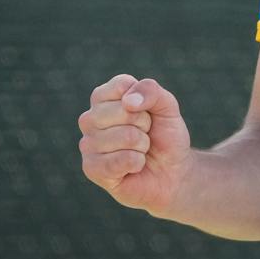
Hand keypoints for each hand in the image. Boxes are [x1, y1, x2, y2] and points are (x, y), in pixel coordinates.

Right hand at [78, 74, 192, 215]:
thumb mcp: (167, 106)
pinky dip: (137, 163)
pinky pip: (121, 160)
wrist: (171, 172)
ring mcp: (88, 143)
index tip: (147, 112)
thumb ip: (151, 91)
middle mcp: (90, 118)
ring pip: (126, 136)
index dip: (144, 101)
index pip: (121, 86)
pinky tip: (133, 166)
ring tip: (139, 150)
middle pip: (124, 111)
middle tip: (145, 134)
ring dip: (142, 146)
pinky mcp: (91, 168)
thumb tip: (128, 102)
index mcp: (104, 97)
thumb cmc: (165, 136)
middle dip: (145, 125)